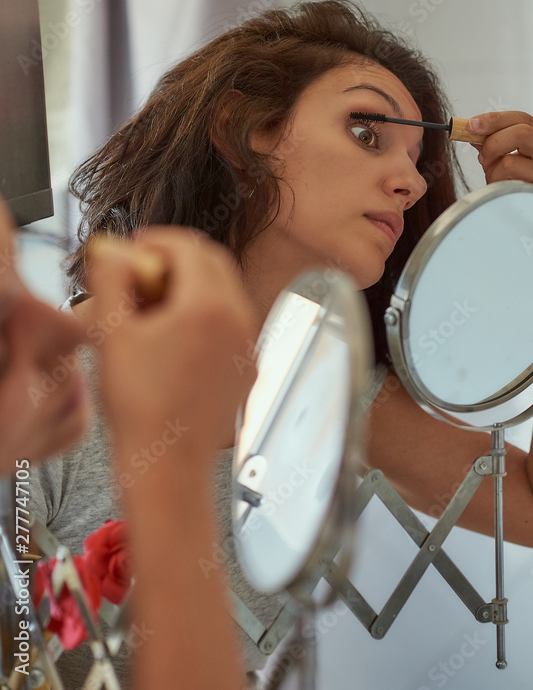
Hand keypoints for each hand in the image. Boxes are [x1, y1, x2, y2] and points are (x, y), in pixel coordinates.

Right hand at [87, 228, 257, 460]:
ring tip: (151, 307)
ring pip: (224, 292)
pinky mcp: (248, 366)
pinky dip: (205, 314)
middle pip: (213, 262)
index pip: (188, 246)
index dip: (156, 240)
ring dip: (190, 286)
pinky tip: (172, 336)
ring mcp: (248, 343)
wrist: (168, 464)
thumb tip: (116, 251)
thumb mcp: (112, 332)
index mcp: (208, 305)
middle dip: (176, 259)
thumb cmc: (140, 406)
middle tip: (141, 273)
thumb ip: (112, 279)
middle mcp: (239, 319)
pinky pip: (230, 322)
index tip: (134, 248)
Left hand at [468, 111, 532, 198]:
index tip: (470, 125)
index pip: (524, 119)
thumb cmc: (513, 189)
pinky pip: (512, 184)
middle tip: (481, 156)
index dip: (495, 119)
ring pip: (512, 161)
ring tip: (496, 182)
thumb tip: (472, 127)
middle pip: (523, 131)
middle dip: (493, 142)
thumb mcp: (500, 161)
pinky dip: (500, 186)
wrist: (525, 224)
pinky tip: (506, 193)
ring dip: (494, 172)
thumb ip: (490, 142)